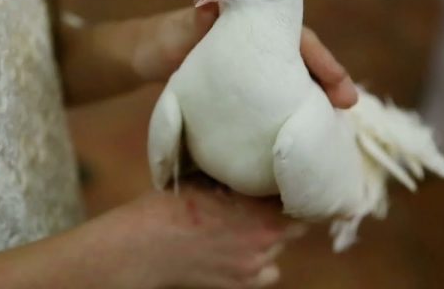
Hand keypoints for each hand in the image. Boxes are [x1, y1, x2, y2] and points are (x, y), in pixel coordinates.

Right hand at [90, 187, 304, 288]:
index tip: (282, 182)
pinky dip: (262, 262)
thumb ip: (237, 180)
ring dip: (271, 237)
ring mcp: (253, 266)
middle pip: (292, 225)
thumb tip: (254, 167)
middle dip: (279, 212)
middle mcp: (264, 242)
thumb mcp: (208, 180)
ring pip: (279, 249)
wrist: (146, 246)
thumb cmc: (172, 206)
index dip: (292, 189)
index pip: (297, 200)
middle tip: (264, 202)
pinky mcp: (241, 284)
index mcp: (260, 212)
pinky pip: (268, 272)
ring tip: (249, 226)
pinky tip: (244, 250)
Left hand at [134, 6, 357, 107]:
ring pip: (295, 78)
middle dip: (328, 79)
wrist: (146, 56)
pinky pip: (277, 95)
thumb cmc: (165, 36)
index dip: (319, 58)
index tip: (338, 82)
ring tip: (336, 122)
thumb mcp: (180, 28)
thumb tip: (211, 2)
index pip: (296, 37)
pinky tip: (304, 130)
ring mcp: (256, 65)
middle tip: (349, 104)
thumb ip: (199, 18)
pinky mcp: (247, 86)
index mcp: (254, 22)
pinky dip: (293, 109)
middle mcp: (261, 42)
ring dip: (316, 97)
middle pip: (303, 58)